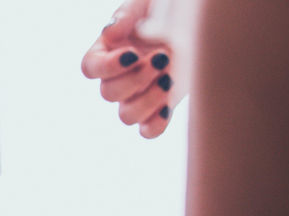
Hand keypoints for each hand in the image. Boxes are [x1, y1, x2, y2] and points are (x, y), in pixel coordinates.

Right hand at [82, 0, 182, 138]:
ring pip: (127, 116)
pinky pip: (149, 130)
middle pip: (109, 94)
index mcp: (108, 52)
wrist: (197, 24)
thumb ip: (126, 15)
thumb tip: (110, 33)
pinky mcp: (160, 108)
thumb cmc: (165, 11)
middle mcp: (119, 78)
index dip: (107, 67)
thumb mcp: (145, 5)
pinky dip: (156, 124)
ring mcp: (138, 96)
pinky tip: (168, 106)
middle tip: (163, 58)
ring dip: (147, 100)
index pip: (90, 68)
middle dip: (135, 78)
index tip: (132, 54)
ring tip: (170, 79)